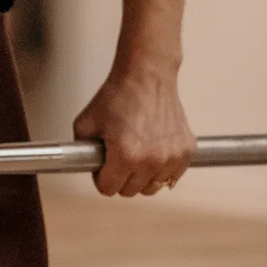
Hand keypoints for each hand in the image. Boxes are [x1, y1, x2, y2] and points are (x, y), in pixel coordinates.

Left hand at [73, 63, 194, 196]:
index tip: (103, 166)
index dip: (101, 177)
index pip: (108, 189)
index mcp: (125, 155)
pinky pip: (171, 177)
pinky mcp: (186, 151)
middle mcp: (151, 160)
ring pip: (152, 187)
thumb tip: (86, 166)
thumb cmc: (119, 94)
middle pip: (130, 191)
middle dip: (121, 176)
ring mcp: (171, 157)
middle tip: (119, 155)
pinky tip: (153, 150)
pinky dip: (161, 169)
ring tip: (137, 152)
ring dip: (142, 176)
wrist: (147, 76)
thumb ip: (81, 151)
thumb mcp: (85, 123)